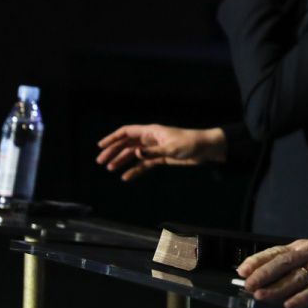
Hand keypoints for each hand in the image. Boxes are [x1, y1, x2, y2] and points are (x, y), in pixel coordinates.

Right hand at [95, 124, 225, 181]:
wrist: (206, 149)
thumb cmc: (190, 143)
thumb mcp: (171, 148)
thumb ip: (152, 152)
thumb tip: (136, 153)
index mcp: (151, 131)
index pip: (127, 132)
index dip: (112, 138)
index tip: (101, 146)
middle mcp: (150, 138)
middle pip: (127, 144)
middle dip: (113, 151)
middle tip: (101, 161)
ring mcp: (155, 148)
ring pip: (133, 154)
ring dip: (122, 161)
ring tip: (110, 169)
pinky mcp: (161, 158)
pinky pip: (144, 164)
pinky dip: (135, 170)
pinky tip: (127, 177)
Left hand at [237, 238, 307, 307]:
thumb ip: (292, 264)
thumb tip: (264, 280)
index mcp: (303, 247)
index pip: (276, 251)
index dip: (258, 260)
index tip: (241, 270)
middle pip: (284, 263)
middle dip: (264, 274)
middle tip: (249, 286)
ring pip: (298, 277)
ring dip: (278, 288)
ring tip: (262, 297)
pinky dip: (303, 298)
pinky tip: (291, 306)